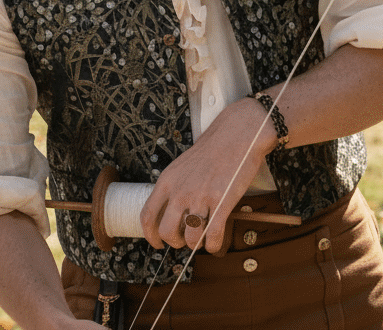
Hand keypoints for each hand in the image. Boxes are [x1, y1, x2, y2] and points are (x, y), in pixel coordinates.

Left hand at [140, 97, 273, 253]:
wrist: (235, 136)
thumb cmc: (210, 151)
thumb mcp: (180, 167)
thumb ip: (172, 188)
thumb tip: (168, 212)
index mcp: (166, 182)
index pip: (147, 216)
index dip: (150, 235)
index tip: (156, 243)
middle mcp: (180, 191)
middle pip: (166, 232)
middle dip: (175, 243)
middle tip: (184, 241)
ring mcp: (200, 197)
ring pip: (191, 238)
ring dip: (196, 245)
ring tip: (202, 239)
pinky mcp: (222, 202)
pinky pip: (214, 236)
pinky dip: (214, 245)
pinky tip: (216, 242)